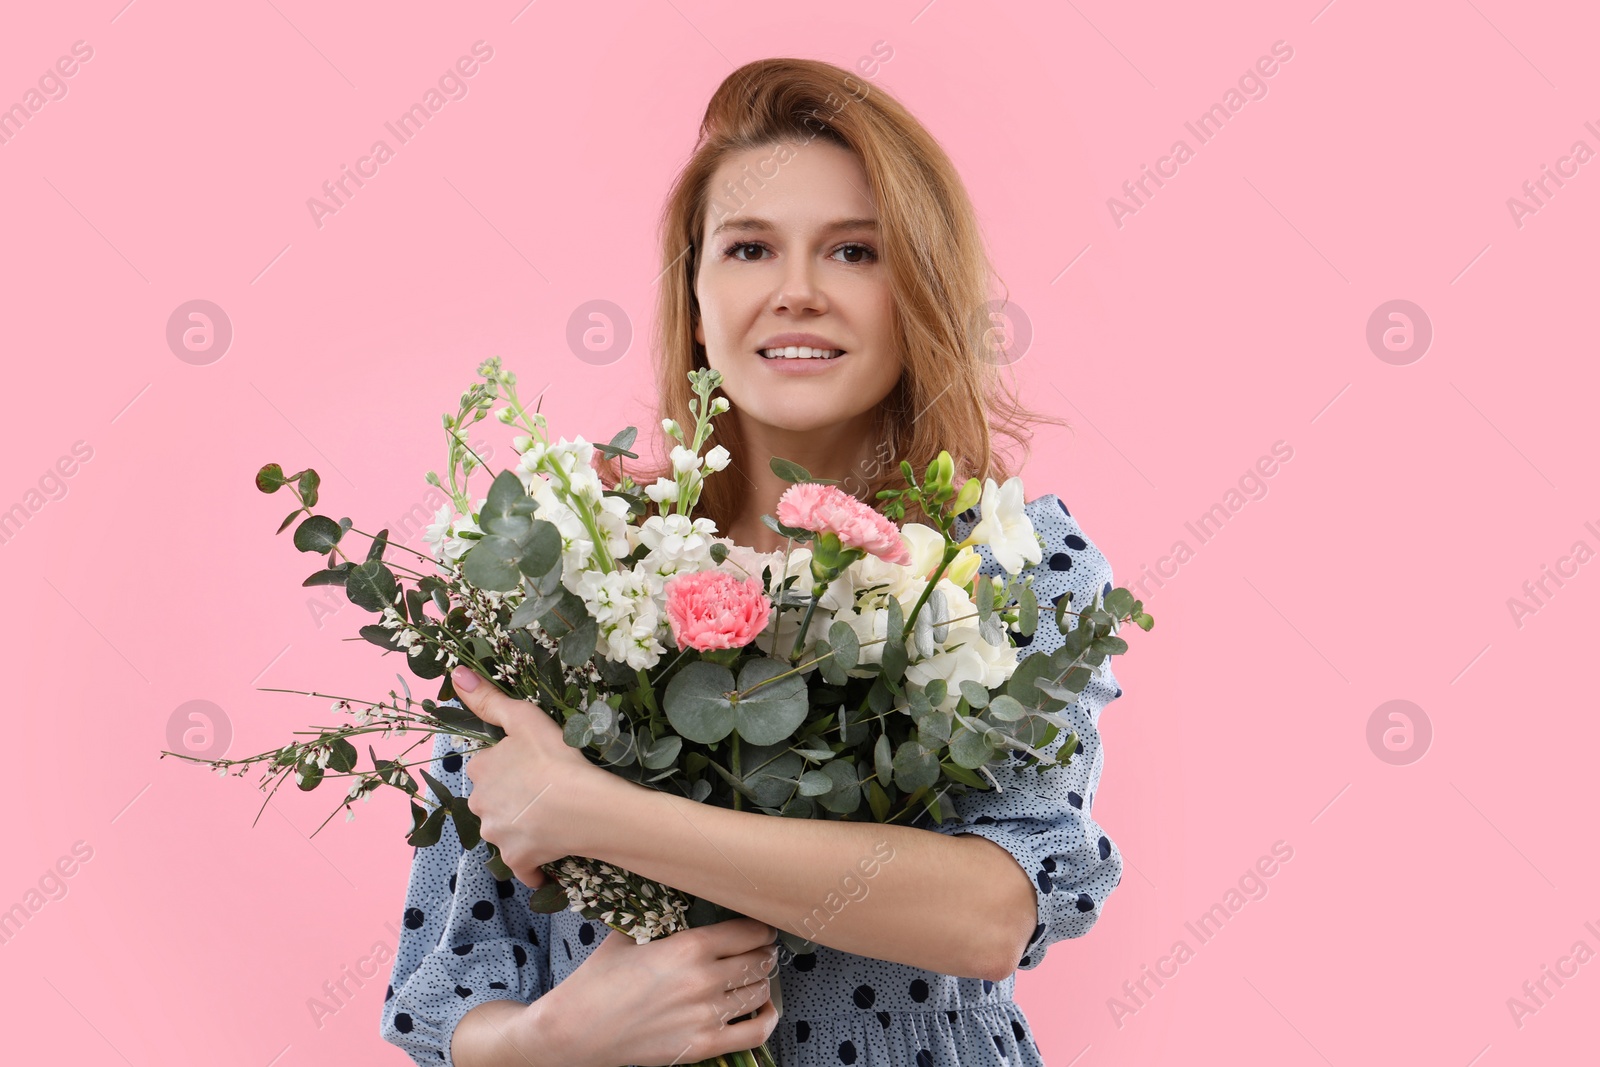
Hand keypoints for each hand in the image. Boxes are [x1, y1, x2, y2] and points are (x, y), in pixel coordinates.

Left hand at [451, 665, 626, 887]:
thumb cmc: (556, 757)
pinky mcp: (518, 860)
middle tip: (544, 792)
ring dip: (520, 829)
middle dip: (510, 799)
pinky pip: (522, 865)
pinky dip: (533, 863)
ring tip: (551, 819)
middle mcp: (480, 805)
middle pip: (493, 801)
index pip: (488, 768)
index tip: (533, 766)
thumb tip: (456, 674)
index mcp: (480, 770)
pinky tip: (550, 855)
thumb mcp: (524, 718)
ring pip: (504, 831)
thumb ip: (488, 699)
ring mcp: (497, 836)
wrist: (584, 805)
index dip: (510, 766)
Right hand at [516, 917, 781, 1066]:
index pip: (749, 931)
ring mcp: (705, 1016)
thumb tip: (679, 890)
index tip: (758, 926)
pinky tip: (764, 1007)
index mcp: (688, 947)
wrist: (573, 1031)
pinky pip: (755, 1033)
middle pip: (760, 960)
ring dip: (762, 980)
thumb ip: (661, 916)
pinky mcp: (702, 1046)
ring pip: (759, 992)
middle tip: (758, 948)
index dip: (759, 927)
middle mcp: (703, 980)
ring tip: (754, 974)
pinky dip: (768, 1018)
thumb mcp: (628, 935)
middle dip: (763, 952)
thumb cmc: (598, 981)